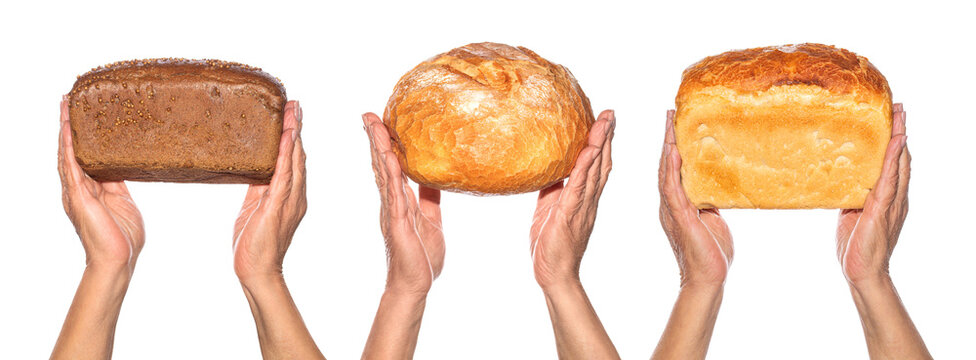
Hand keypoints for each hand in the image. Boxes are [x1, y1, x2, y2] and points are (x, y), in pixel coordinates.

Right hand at [52, 96, 143, 358]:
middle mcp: (78, 187)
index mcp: (90, 188)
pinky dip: (68, 147)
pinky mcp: (78, 197)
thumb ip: (119, 182)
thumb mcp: (124, 201)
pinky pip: (71, 166)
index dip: (80, 133)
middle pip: (71, 149)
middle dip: (69, 124)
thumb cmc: (123, 237)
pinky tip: (68, 130)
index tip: (83, 111)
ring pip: (67, 153)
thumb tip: (125, 163)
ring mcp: (76, 191)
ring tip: (65, 105)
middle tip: (70, 98)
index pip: (83, 154)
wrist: (119, 260)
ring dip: (65, 129)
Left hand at [233, 100, 306, 283]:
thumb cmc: (254, 245)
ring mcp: (290, 199)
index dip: (294, 137)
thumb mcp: (254, 208)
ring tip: (293, 111)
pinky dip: (286, 153)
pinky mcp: (278, 204)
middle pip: (299, 155)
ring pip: (295, 160)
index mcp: (290, 196)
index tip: (292, 116)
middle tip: (295, 104)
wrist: (256, 270)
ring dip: (294, 134)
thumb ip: (258, 187)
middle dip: (297, 128)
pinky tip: (286, 137)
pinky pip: (284, 174)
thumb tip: (253, 168)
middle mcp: (295, 195)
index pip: (294, 160)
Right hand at [362, 112, 443, 295]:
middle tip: (368, 114)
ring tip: (373, 126)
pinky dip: (392, 175)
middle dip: (375, 139)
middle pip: (381, 164)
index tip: (378, 121)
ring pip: (385, 174)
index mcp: (398, 200)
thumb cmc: (421, 254)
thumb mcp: (431, 217)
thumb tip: (436, 174)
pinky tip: (390, 158)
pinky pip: (395, 194)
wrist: (415, 283)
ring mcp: (393, 211)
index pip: (389, 166)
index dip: (383, 143)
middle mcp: (391, 202)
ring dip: (380, 149)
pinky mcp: (398, 223)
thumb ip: (429, 196)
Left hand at [530, 110, 614, 290]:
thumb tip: (546, 167)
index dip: (601, 142)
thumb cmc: (550, 244)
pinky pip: (579, 187)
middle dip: (606, 136)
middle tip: (610, 112)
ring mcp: (582, 206)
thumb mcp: (548, 207)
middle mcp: (589, 199)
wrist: (554, 273)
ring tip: (605, 121)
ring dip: (600, 144)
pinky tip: (588, 151)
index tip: (603, 120)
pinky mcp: (570, 214)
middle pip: (602, 162)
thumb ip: (552, 188)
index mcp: (584, 197)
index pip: (596, 165)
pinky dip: (584, 167)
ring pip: (595, 169)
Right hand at [652, 110, 731, 359]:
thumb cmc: (712, 252)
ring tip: (670, 122)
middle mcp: (671, 203)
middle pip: (666, 164)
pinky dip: (671, 169)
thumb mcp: (714, 218)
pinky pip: (672, 189)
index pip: (674, 169)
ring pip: (666, 171)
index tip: (676, 122)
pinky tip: (672, 151)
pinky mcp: (679, 216)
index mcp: (678, 203)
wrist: (709, 277)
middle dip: (668, 137)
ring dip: (668, 146)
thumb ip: (710, 200)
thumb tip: (716, 184)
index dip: (673, 145)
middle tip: (670, 112)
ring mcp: (672, 209)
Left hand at [834, 104, 929, 358]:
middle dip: (900, 132)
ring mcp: (891, 203)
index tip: (891, 117)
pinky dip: (892, 162)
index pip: (893, 162)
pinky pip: (889, 182)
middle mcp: (894, 196)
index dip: (894, 139)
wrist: (861, 272)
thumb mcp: (850, 211)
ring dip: (899, 140)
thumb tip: (834, 176)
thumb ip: (848, 193)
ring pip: (899, 165)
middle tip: (897, 106)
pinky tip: (894, 146)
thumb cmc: (854, 244)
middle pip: (901, 157)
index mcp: (886, 196)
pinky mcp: (881, 211)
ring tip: (899, 117)